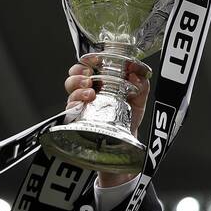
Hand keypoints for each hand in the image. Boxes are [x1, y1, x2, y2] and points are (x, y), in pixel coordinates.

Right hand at [63, 54, 149, 187]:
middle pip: (72, 79)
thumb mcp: (139, 101)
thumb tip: (139, 74)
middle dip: (77, 75)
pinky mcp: (76, 124)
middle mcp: (86, 96)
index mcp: (100, 86)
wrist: (125, 148)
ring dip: (76, 90)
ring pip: (69, 94)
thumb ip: (142, 86)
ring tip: (90, 93)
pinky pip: (68, 113)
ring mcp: (80, 110)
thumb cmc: (128, 122)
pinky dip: (73, 107)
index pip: (87, 69)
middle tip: (88, 78)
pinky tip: (81, 106)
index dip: (86, 63)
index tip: (91, 62)